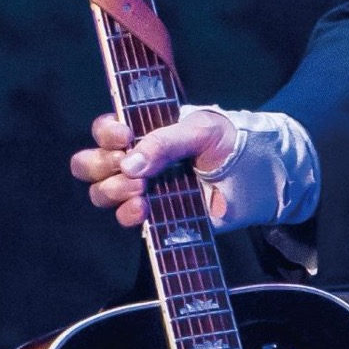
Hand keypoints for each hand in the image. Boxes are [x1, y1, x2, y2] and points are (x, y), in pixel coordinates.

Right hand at [70, 106, 237, 228]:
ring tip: (140, 189)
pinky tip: (143, 209)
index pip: (105, 131)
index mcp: (143, 133)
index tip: (124, 137)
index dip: (106, 133)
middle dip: (100, 165)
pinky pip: (127, 219)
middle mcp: (135, 162)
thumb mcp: (201, 130)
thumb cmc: (227, 142)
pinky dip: (128, 214)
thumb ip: (166, 141)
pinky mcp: (155, 216)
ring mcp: (142, 191)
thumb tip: (130, 164)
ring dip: (113, 191)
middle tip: (126, 166)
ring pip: (102, 194)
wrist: (257, 176)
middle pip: (90, 165)